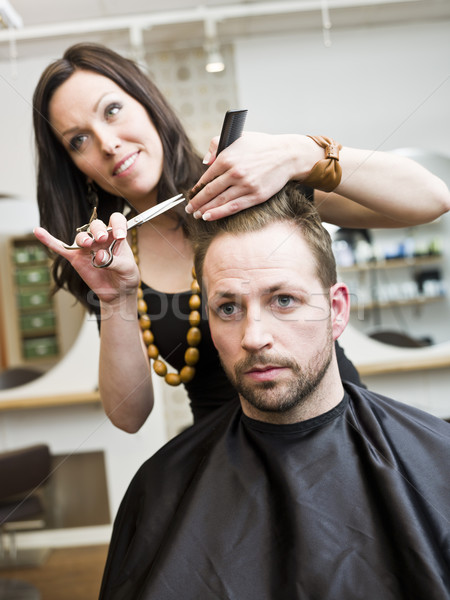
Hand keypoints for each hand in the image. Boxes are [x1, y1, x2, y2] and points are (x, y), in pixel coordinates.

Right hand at [34, 212, 139, 304]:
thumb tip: (99, 257)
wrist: (117, 293)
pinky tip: (38, 231)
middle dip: (97, 229)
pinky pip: (60, 248)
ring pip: (81, 237)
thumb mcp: (128, 269)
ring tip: (88, 245)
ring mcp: (87, 248)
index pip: (116, 220)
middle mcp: (101, 239)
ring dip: (83, 238)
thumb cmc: (126, 277)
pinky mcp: (76, 258)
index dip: (117, 224)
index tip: (120, 236)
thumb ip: (115, 261)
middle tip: (101, 239)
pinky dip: (49, 240)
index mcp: (116, 237)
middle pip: (96, 225)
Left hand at [185, 133, 319, 220]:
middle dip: (197, 202)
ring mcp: (245, 185)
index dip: (197, 188)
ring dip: (205, 210)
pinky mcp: (256, 196)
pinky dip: (219, 213)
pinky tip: (209, 217)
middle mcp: (235, 172)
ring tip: (197, 215)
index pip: (206, 177)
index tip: (191, 195)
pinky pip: (233, 207)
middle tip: (189, 209)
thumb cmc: (261, 146)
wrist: (286, 155)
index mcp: (227, 157)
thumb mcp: (238, 137)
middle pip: (210, 191)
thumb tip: (205, 162)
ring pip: (220, 201)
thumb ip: (217, 145)